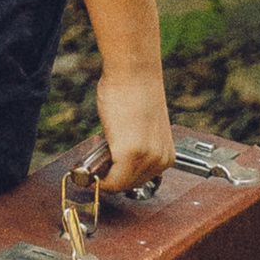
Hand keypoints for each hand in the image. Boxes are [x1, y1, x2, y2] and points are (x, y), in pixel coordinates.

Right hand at [93, 69, 170, 195]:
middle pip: (129, 186)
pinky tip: (93, 173)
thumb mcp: (141, 131)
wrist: (135, 73)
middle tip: (95, 168)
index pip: (139, 182)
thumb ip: (134, 150)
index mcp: (166, 155)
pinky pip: (112, 181)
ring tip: (95, 164)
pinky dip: (99, 181)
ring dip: (104, 178)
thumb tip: (116, 163)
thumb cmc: (134, 93)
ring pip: (119, 185)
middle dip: (109, 179)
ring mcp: (146, 159)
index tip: (104, 175)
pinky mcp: (131, 154)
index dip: (118, 179)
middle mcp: (161, 160)